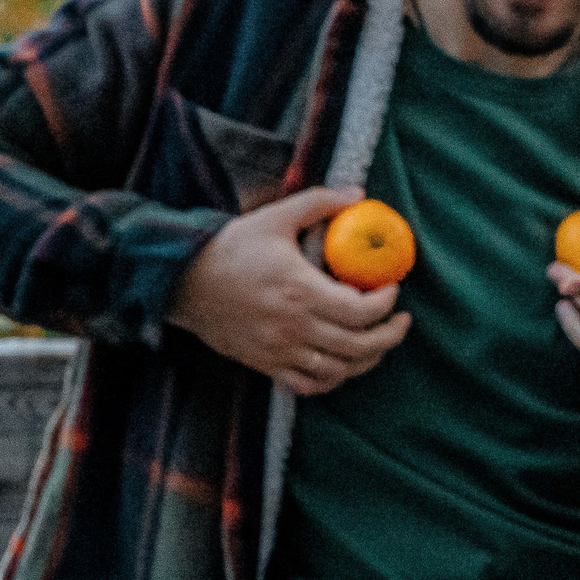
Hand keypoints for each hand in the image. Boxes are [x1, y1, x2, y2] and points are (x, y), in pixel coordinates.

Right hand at [169, 187, 410, 396]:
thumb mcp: (274, 217)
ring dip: (367, 359)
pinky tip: (343, 363)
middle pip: (360, 345)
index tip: (392, 288)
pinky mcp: (264, 364)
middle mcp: (293, 326)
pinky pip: (308, 385)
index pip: (363, 310)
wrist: (178, 280)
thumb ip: (319, 203)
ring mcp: (279, 350)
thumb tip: (359, 194)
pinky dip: (333, 380)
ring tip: (378, 341)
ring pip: (339, 371)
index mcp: (301, 291)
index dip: (387, 302)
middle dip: (391, 334)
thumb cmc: (230, 247)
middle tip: (401, 320)